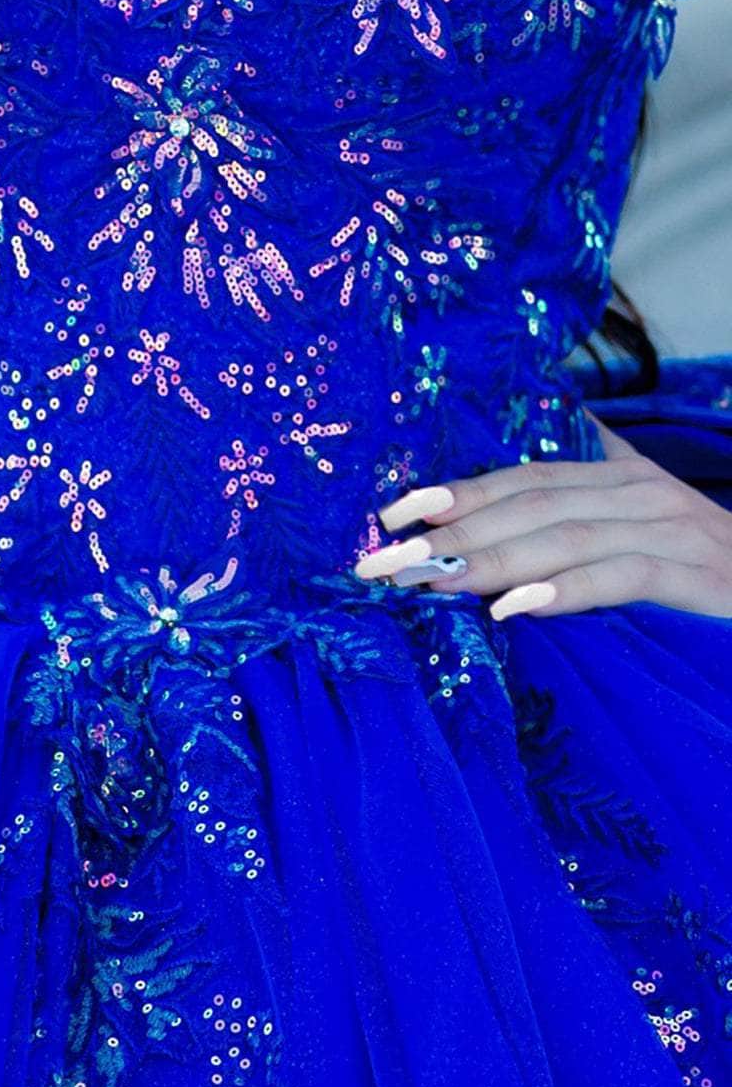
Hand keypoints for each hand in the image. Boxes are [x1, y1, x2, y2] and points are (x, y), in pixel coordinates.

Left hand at [354, 417, 731, 619]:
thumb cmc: (707, 576)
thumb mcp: (641, 539)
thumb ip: (580, 521)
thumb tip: (502, 540)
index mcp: (618, 478)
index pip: (522, 478)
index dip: (456, 494)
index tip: (391, 516)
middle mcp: (641, 493)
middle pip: (530, 503)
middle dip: (452, 532)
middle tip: (386, 561)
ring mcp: (673, 531)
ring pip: (565, 534)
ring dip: (489, 560)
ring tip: (430, 584)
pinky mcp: (701, 577)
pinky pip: (624, 576)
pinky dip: (566, 589)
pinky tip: (516, 607)